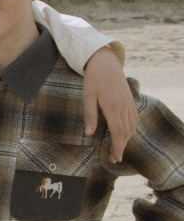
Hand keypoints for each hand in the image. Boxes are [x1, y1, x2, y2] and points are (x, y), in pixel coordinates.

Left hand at [83, 47, 136, 161]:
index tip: (116, 157)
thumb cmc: (93, 78)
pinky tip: (125, 133)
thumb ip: (90, 115)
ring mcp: (129, 103)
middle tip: (115, 158)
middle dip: (121, 146)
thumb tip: (88, 134)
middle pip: (126, 132)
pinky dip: (131, 128)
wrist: (106, 62)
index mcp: (112, 107)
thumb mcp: (87, 96)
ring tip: (119, 148)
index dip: (118, 147)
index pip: (118, 133)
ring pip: (131, 126)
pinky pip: (134, 118)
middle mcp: (123, 106)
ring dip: (126, 139)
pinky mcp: (130, 99)